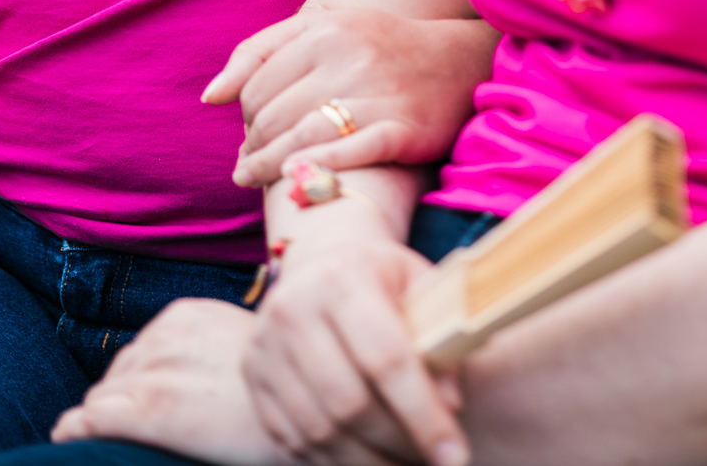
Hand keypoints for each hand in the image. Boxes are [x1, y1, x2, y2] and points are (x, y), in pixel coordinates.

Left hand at [52, 299, 288, 465]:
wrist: (306, 412)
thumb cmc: (280, 389)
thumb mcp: (239, 351)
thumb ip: (198, 351)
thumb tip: (171, 377)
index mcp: (186, 314)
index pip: (138, 354)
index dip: (142, 387)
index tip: (160, 413)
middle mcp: (167, 334)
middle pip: (117, 376)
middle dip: (122, 404)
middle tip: (151, 431)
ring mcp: (158, 370)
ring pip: (100, 400)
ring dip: (104, 422)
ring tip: (127, 441)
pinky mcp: (150, 409)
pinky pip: (91, 419)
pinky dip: (78, 431)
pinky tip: (73, 440)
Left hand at [204, 7, 497, 188]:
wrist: (460, 61)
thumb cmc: (381, 47)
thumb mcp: (324, 30)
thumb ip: (263, 52)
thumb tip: (211, 96)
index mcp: (325, 29)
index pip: (257, 87)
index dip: (244, 118)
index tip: (249, 134)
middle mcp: (349, 57)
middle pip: (273, 117)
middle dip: (251, 147)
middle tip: (248, 165)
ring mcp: (378, 93)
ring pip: (301, 140)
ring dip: (268, 168)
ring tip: (254, 180)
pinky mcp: (403, 128)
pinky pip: (348, 154)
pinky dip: (316, 169)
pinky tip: (297, 180)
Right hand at [245, 218, 468, 465]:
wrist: (321, 262)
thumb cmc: (381, 277)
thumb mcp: (418, 286)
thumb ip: (440, 335)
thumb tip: (449, 403)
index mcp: (342, 278)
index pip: (387, 359)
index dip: (424, 414)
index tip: (455, 455)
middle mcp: (293, 309)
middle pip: (350, 403)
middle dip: (398, 443)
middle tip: (432, 461)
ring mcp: (265, 346)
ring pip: (320, 431)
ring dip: (367, 463)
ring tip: (403, 464)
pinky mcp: (252, 377)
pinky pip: (292, 440)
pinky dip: (333, 462)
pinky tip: (367, 460)